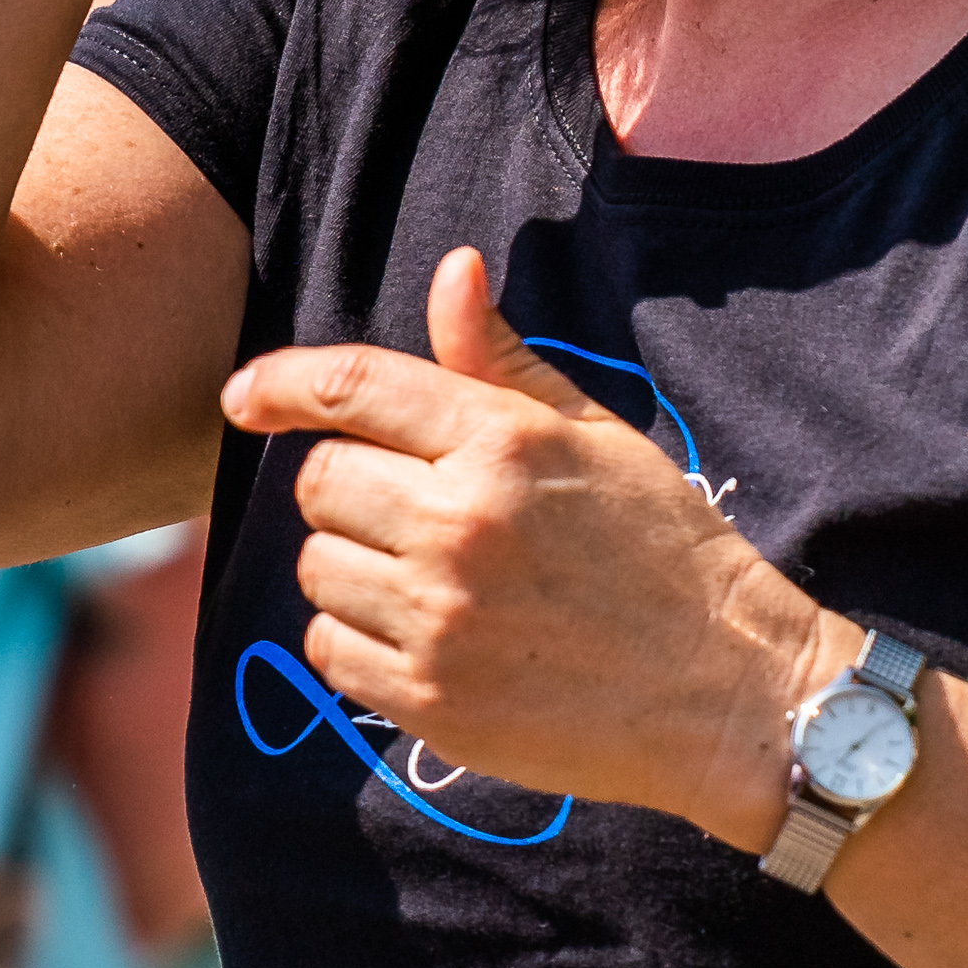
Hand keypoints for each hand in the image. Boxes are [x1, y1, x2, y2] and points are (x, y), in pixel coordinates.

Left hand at [220, 249, 846, 842]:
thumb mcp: (595, 434)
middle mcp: (459, 522)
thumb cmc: (663, 548)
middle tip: (414, 515)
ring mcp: (440, 615)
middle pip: (321, 481)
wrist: (724, 687)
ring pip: (316, 568)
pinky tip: (422, 639)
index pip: (352, 387)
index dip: (282, 384)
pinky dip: (354, 643)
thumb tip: (453, 269)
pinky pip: (328, 651)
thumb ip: (503, 361)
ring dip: (350, 569)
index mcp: (500, 442)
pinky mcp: (430, 698)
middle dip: (351, 489)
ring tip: (429, 582)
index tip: (243, 397)